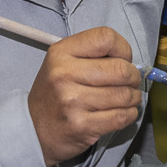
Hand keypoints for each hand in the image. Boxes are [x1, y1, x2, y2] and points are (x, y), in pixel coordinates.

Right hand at [28, 27, 142, 166]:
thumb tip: (131, 61)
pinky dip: (130, 114)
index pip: (106, 38)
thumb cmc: (54, 92)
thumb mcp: (62, 62)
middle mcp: (64, 75)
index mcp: (61, 52)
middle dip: (133, 76)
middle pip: (121, 69)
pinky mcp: (82, 126)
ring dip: (133, 97)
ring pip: (125, 95)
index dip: (123, 49)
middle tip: (129, 82)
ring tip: (127, 98)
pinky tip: (124, 112)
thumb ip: (92, 54)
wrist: (33, 129)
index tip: (122, 59)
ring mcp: (73, 102)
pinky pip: (121, 116)